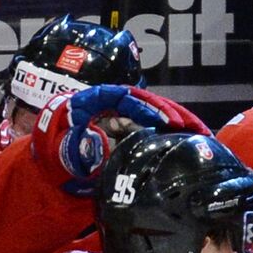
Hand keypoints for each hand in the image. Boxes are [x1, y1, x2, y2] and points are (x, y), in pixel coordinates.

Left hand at [30, 85, 209, 192]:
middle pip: (148, 102)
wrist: (50, 155)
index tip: (164, 124)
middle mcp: (113, 102)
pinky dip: (174, 132)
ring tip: (202, 134)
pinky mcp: (131, 127)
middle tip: (193, 129)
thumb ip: (76, 145)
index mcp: (95, 99)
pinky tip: (193, 141)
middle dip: (172, 113)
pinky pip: (155, 126)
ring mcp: (123, 114)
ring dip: (179, 122)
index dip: (147, 109)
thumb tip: (99, 139)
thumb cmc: (55, 148)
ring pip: (155, 112)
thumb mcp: (60, 148)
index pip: (126, 98)